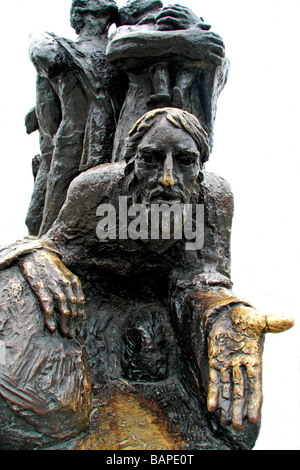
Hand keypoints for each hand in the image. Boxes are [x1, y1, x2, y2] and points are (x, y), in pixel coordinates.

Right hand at [20, 250, 84, 337]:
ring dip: (65, 323)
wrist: (37, 254)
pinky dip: (50, 318)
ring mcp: (54, 286)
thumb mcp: (67, 276)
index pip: (80, 303)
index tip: (78, 329)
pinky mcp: (41, 287)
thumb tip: (79, 305)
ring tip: (65, 333)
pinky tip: (52, 327)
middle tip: (72, 335)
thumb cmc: (53, 268)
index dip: (80, 318)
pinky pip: (48, 306)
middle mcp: (66, 284)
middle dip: (73, 323)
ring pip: (63, 308)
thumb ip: (73, 289)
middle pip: (73, 308)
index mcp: (74, 282)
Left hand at [155, 4, 203, 29]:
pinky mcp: (179, 22)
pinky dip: (162, 19)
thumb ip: (190, 19)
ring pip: (168, 11)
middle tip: (158, 14)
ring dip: (161, 14)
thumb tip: (191, 19)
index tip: (163, 10)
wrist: (201, 32)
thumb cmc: (198, 28)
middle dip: (163, 10)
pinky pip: (168, 18)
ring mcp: (181, 16)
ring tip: (156, 18)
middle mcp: (183, 11)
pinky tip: (158, 22)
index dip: (168, 7)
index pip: (175, 5)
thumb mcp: (195, 20)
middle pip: (170, 7)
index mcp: (186, 9)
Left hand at [207, 305, 293, 429]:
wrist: (229, 313)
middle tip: (237, 427)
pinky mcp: (215, 360)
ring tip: (225, 422)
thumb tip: (290, 320)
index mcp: (254, 360)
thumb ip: (272, 322)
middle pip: (240, 392)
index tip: (254, 419)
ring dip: (226, 405)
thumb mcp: (258, 320)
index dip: (255, 402)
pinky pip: (214, 379)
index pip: (255, 385)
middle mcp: (241, 366)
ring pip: (227, 389)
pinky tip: (211, 407)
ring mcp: (227, 364)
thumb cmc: (246, 318)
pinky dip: (213, 392)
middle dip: (239, 409)